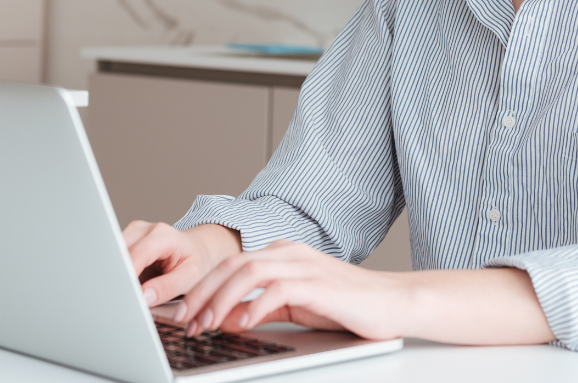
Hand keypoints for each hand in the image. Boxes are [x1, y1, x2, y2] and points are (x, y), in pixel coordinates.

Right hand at [123, 221, 242, 306]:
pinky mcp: (125, 243)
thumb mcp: (190, 277)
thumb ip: (167, 287)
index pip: (137, 254)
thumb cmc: (196, 262)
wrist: (198, 250)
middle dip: (118, 277)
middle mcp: (143, 229)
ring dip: (116, 277)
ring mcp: (132, 234)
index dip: (127, 275)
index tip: (123, 296)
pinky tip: (126, 287)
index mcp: (162, 235)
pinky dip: (117, 275)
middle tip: (122, 301)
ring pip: (112, 256)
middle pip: (119, 253)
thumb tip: (143, 297)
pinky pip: (114, 260)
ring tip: (127, 294)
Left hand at [173, 239, 406, 340]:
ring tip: (207, 324)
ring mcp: (304, 265)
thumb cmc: (346, 305)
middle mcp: (290, 253)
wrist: (393, 302)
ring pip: (248, 272)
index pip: (231, 264)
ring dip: (221, 300)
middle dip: (203, 293)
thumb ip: (263, 307)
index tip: (184, 313)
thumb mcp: (296, 305)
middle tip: (185, 321)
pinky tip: (242, 324)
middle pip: (232, 264)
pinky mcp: (319, 284)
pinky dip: (254, 307)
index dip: (203, 288)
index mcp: (282, 253)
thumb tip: (228, 318)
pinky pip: (278, 290)